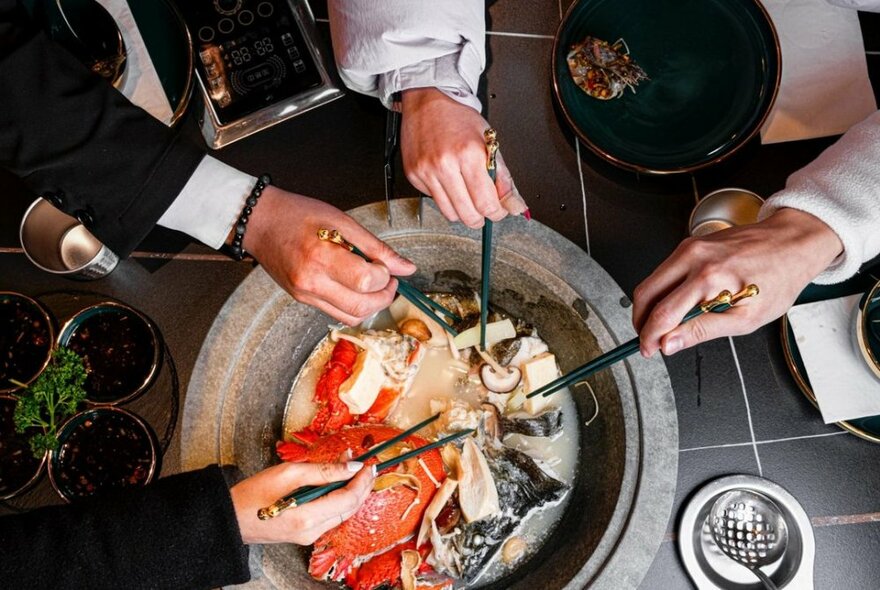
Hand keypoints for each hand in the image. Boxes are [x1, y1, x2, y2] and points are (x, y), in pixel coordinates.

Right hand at [230, 460, 374, 544]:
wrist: (231, 519)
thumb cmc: (253, 493)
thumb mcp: (288, 473)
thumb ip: (323, 470)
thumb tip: (351, 465)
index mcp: (308, 517)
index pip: (348, 499)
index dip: (362, 481)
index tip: (369, 463)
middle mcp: (312, 531)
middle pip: (350, 508)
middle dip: (362, 486)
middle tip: (367, 465)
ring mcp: (309, 536)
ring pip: (342, 513)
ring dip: (351, 491)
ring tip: (353, 469)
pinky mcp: (306, 534)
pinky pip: (331, 515)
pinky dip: (338, 498)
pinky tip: (337, 483)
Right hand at [243, 186, 415, 324]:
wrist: (259, 222)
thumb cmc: (297, 214)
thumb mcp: (341, 220)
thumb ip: (375, 246)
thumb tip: (406, 267)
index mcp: (320, 257)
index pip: (366, 281)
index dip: (385, 275)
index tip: (386, 265)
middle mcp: (310, 282)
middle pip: (361, 306)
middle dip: (385, 295)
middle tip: (389, 279)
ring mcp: (305, 294)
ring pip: (351, 316)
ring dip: (372, 304)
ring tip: (374, 283)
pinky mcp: (302, 299)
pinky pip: (337, 313)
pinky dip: (354, 304)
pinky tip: (355, 286)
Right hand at [400, 88, 524, 227]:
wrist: (427, 101)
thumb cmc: (459, 118)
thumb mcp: (490, 143)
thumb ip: (504, 178)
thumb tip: (515, 206)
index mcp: (469, 154)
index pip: (486, 203)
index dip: (497, 213)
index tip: (499, 210)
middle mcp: (445, 165)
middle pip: (468, 215)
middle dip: (481, 217)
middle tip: (484, 207)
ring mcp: (426, 171)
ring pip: (450, 214)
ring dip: (463, 211)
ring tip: (467, 194)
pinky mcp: (413, 175)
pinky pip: (434, 201)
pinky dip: (445, 197)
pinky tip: (448, 181)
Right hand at [632, 208, 842, 356]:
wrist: (791, 242)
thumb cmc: (778, 278)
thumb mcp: (746, 318)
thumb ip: (703, 331)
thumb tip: (670, 343)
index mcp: (709, 278)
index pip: (663, 314)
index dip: (650, 337)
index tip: (648, 349)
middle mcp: (694, 258)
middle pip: (646, 294)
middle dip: (641, 321)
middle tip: (650, 339)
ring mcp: (690, 247)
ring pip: (651, 281)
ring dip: (650, 306)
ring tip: (664, 325)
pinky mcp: (690, 244)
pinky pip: (664, 270)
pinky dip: (663, 291)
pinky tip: (678, 303)